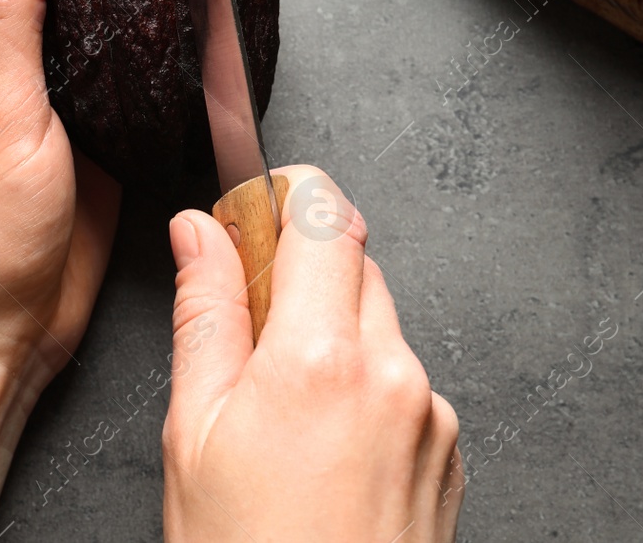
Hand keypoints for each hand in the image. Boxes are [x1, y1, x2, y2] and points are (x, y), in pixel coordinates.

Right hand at [162, 166, 461, 542]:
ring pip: (380, 322)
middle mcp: (394, 374)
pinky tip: (319, 444)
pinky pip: (404, 379)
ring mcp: (432, 415)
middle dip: (299, 270)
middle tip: (243, 319)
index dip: (286, 192)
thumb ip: (204, 315)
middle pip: (354, 264)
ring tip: (277, 407)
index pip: (324, 216)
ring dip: (331, 329)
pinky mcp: (450, 450)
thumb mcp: (193, 434)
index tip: (252, 204)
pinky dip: (363, 382)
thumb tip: (198, 233)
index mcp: (322, 358)